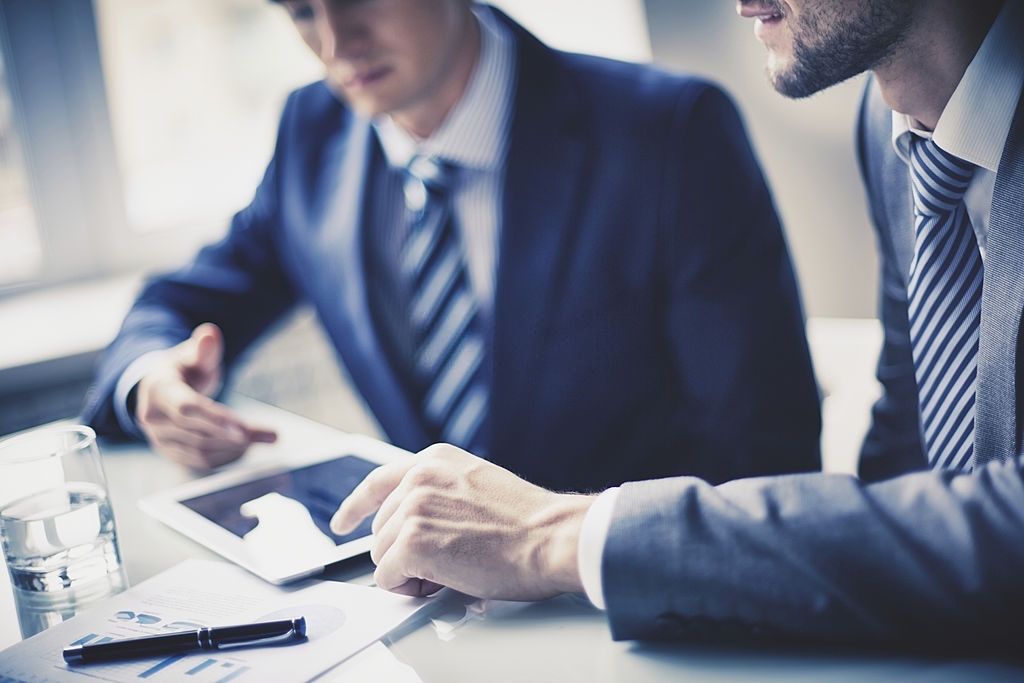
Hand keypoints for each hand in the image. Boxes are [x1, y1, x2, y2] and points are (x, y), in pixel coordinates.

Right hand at [134, 323, 276, 468]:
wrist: (157, 388)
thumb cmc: (181, 369)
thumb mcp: (190, 354)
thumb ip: (203, 348)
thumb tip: (210, 334)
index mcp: (159, 390)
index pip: (187, 408)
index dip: (216, 420)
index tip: (244, 430)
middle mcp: (154, 418)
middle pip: (199, 433)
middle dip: (237, 435)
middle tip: (270, 434)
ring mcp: (159, 439)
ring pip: (201, 451)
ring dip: (235, 448)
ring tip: (262, 438)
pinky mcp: (170, 452)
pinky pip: (200, 461)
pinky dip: (226, 457)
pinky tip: (247, 447)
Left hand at [330, 444, 593, 599]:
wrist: (551, 537)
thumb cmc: (527, 522)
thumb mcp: (477, 485)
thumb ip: (442, 492)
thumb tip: (416, 522)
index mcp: (434, 460)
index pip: (377, 481)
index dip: (354, 507)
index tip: (341, 522)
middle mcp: (419, 477)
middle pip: (381, 529)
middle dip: (404, 553)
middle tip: (444, 563)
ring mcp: (413, 508)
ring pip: (382, 556)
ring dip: (410, 572)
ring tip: (451, 569)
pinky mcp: (413, 542)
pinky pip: (389, 578)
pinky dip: (409, 589)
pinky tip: (442, 581)